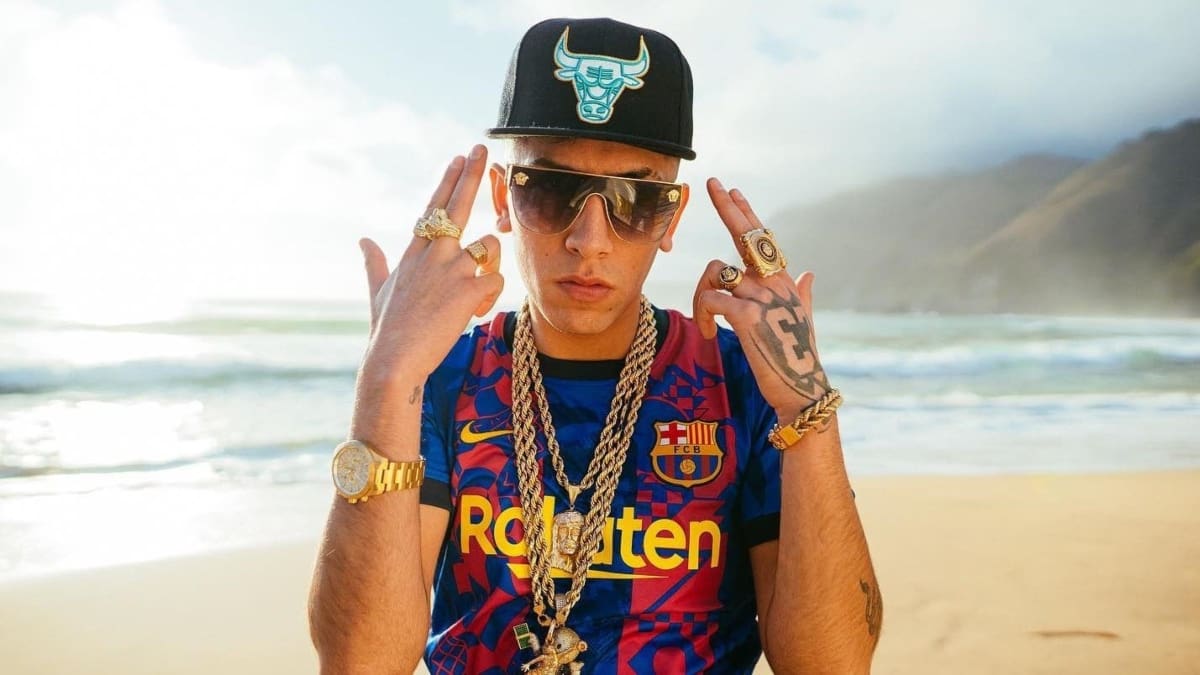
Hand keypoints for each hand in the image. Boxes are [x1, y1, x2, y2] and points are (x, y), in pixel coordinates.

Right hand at [357, 144, 503, 392]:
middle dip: (472, 174)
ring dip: (490, 267)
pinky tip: (472, 313)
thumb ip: (374, 263)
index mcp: (414, 253)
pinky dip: (491, 297)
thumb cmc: (388, 330)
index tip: (459, 158)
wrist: (395, 359)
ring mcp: (452, 268)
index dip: (449, 181)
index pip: (434, 208)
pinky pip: (497, 280)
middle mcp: (434, 253)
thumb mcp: (378, 292)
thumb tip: (363, 240)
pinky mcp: (470, 287)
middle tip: (482, 148)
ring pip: (491, 248)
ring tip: (470, 296)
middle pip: (459, 205)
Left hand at [692, 178, 830, 419]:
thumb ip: (803, 293)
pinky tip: (711, 333)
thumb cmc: (797, 357)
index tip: (732, 191)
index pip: (763, 238)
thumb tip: (809, 272)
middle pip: (745, 235)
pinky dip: (704, 313)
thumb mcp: (802, 319)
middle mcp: (773, 282)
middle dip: (727, 207)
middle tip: (710, 184)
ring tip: (708, 322)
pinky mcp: (746, 315)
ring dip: (701, 294)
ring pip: (716, 272)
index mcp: (783, 281)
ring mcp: (761, 296)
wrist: (800, 387)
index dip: (746, 213)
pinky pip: (711, 298)